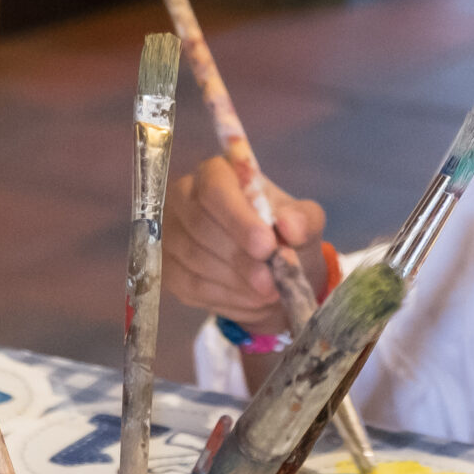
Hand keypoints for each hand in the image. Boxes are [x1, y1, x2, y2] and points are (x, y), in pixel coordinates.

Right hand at [161, 154, 325, 335]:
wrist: (271, 271)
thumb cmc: (284, 235)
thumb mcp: (305, 223)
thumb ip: (303, 220)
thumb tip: (291, 225)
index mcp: (216, 173)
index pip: (214, 188)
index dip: (238, 219)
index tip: (267, 246)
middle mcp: (184, 196)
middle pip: (200, 225)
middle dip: (239, 258)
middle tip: (272, 281)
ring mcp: (171, 233)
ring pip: (195, 258)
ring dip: (236, 281)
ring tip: (269, 292)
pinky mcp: (168, 268)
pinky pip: (190, 285)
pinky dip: (225, 297)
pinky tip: (250, 299)